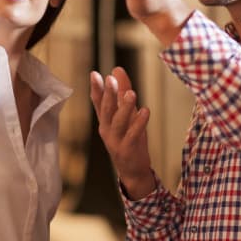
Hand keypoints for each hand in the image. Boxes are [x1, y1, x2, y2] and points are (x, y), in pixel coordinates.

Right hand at [90, 66, 154, 199]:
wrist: (132, 171)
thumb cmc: (128, 139)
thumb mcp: (126, 114)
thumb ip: (122, 92)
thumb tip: (116, 69)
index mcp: (105, 120)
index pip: (98, 102)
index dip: (96, 88)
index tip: (94, 74)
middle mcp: (106, 129)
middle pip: (106, 110)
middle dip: (108, 94)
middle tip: (110, 79)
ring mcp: (115, 140)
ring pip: (118, 122)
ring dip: (124, 108)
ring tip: (131, 94)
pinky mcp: (127, 150)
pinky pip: (133, 135)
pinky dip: (139, 123)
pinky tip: (145, 111)